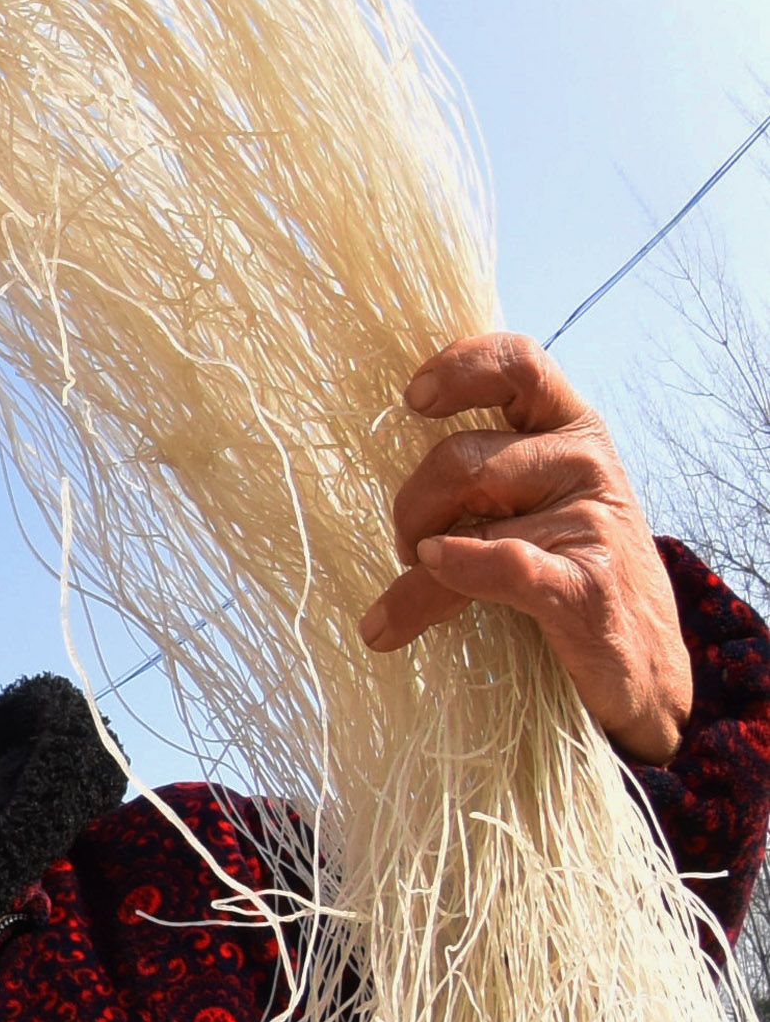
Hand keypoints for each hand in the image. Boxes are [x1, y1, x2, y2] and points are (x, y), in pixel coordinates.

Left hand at [358, 331, 689, 763]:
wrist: (640, 659)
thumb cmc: (567, 566)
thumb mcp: (531, 500)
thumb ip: (480, 467)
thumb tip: (381, 459)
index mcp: (569, 427)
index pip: (519, 363)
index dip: (461, 368)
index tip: (415, 398)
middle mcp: (587, 461)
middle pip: (460, 459)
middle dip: (412, 508)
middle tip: (410, 547)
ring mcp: (593, 523)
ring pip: (468, 523)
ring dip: (419, 565)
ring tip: (411, 596)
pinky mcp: (588, 586)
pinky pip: (504, 565)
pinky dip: (452, 577)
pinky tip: (401, 613)